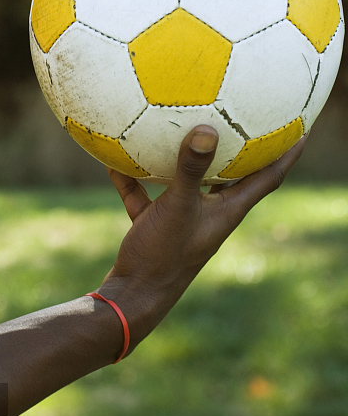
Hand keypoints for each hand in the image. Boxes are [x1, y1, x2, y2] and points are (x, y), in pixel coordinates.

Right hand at [97, 125, 305, 344]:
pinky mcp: (156, 223)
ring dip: (186, 159)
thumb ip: (189, 170)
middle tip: (243, 119)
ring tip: (182, 127)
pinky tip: (116, 159)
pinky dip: (135, 178)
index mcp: (228, 212)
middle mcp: (211, 214)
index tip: (300, 130)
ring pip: (190, 182)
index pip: (267, 178)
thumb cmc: (163, 255)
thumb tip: (207, 130)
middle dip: (240, 149)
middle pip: (234, 176)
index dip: (285, 154)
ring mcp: (183, 219)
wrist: (133, 296)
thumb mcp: (177, 207)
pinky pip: (147, 193)